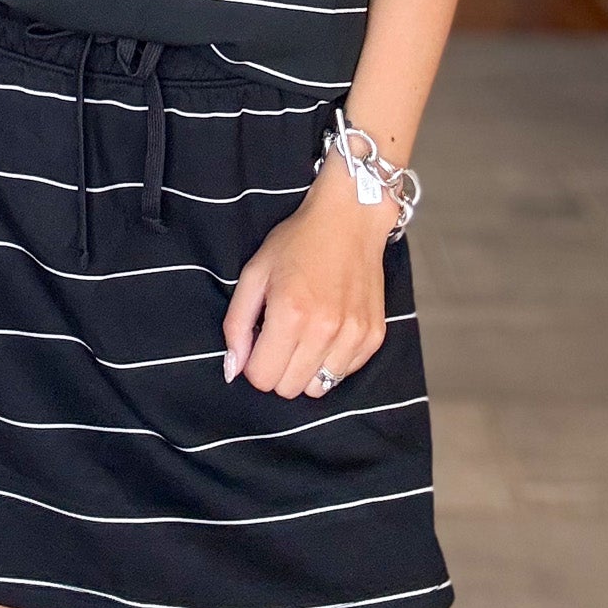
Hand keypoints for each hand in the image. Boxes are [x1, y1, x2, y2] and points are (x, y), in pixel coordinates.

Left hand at [222, 146, 395, 398]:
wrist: (350, 219)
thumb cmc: (297, 242)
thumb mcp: (254, 273)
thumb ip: (237, 324)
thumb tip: (234, 369)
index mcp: (290, 313)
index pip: (262, 378)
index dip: (254, 363)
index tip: (259, 340)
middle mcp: (324, 330)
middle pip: (289, 389)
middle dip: (277, 368)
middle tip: (281, 335)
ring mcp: (353, 335)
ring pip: (318, 388)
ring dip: (305, 369)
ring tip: (305, 334)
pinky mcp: (374, 336)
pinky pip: (344, 373)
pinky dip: (331, 361)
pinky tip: (328, 330)